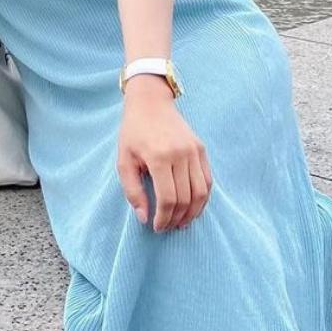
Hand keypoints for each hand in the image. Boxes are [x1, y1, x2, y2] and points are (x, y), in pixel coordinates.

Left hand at [117, 82, 211, 231]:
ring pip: (201, 192)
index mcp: (159, 157)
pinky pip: (207, 180)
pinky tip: (193, 208)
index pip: (167, 198)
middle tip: (167, 227)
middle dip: (176, 218)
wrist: (150, 102)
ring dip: (192, 213)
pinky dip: (203, 198)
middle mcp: (180, 154)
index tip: (156, 227)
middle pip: (185, 198)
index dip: (163, 218)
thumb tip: (144, 218)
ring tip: (181, 223)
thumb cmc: (133, 133)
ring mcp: (194, 151)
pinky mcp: (201, 149)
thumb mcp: (123, 161)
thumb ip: (133, 191)